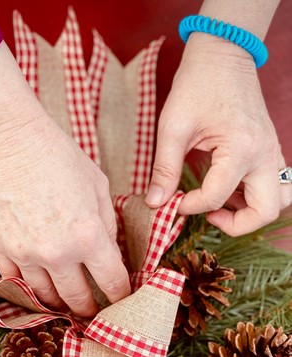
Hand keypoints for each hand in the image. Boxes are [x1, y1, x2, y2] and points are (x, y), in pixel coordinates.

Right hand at [0, 113, 130, 316]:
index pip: (112, 281)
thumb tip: (109, 252)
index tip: (122, 299)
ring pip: (45, 297)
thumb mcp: (99, 188)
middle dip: (90, 309)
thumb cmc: (60, 158)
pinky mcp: (2, 248)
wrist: (10, 142)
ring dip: (59, 303)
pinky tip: (37, 286)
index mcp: (88, 237)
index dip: (121, 295)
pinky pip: (15, 281)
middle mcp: (58, 254)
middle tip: (95, 311)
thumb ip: (107, 225)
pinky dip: (28, 288)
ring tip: (67, 303)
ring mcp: (26, 254)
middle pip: (77, 299)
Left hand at [146, 34, 291, 235]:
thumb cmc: (197, 85)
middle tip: (208, 213)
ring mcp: (271, 152)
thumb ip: (165, 169)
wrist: (223, 55)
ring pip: (277, 201)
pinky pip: (273, 185)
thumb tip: (155, 203)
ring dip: (249, 211)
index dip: (190, 207)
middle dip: (235, 224)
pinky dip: (253, 196)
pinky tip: (226, 187)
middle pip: (265, 212)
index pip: (217, 197)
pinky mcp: (269, 150)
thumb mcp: (173, 128)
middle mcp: (264, 155)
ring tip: (219, 201)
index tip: (174, 202)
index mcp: (241, 149)